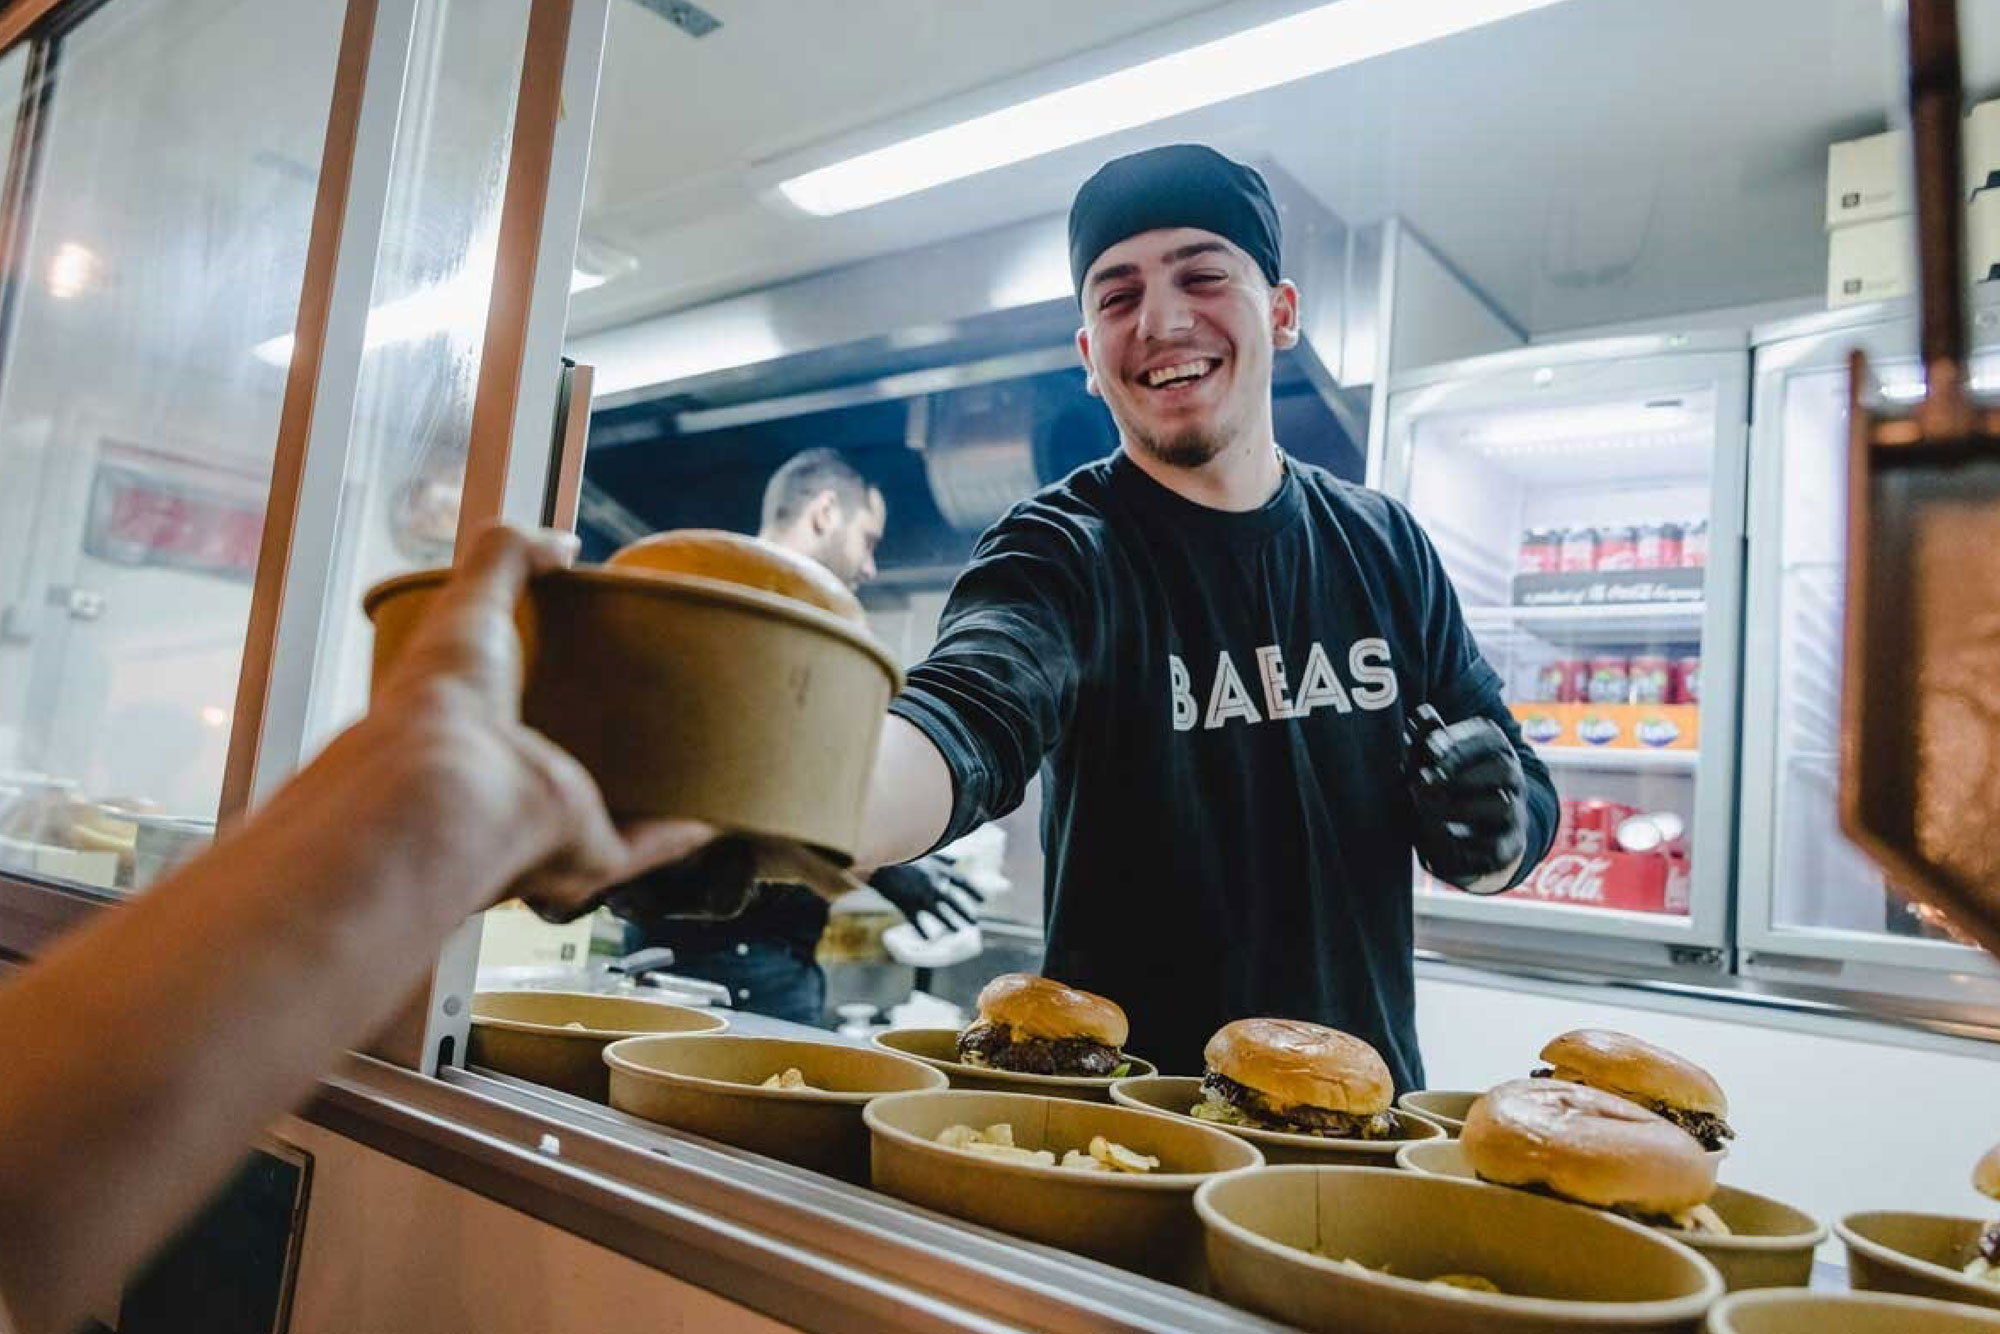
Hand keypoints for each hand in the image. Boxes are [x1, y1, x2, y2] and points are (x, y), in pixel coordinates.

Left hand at [372, 523, 714, 919]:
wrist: (453, 792)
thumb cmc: (444, 703)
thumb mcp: (468, 604)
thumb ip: (504, 558)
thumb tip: (560, 541)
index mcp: (458, 738)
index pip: (492, 715)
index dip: (523, 689)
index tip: (564, 661)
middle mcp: (498, 793)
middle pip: (551, 767)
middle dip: (586, 745)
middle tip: (634, 703)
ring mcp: (543, 830)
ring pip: (603, 814)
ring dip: (641, 793)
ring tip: (686, 751)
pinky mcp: (591, 855)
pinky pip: (651, 844)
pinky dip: (687, 829)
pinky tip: (721, 807)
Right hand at [869, 857, 984, 938]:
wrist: (880, 860)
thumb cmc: (902, 855)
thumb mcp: (926, 854)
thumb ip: (942, 860)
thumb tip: (956, 861)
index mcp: (939, 870)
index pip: (962, 882)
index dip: (974, 891)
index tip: (984, 900)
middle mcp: (933, 884)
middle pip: (954, 901)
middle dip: (965, 912)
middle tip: (975, 922)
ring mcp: (921, 896)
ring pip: (940, 914)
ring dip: (951, 923)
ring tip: (959, 931)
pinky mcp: (907, 905)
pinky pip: (917, 922)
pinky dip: (923, 931)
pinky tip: (930, 939)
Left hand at [1408, 714, 1526, 888]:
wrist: (1469, 835)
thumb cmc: (1448, 786)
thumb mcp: (1435, 764)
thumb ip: (1427, 740)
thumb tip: (1420, 714)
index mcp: (1497, 751)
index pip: (1490, 736)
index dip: (1461, 740)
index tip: (1430, 747)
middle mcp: (1512, 780)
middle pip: (1504, 766)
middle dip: (1461, 772)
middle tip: (1422, 780)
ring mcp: (1515, 813)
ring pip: (1504, 805)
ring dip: (1460, 806)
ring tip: (1425, 806)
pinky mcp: (1508, 846)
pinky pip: (1496, 844)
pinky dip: (1465, 840)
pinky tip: (1438, 833)